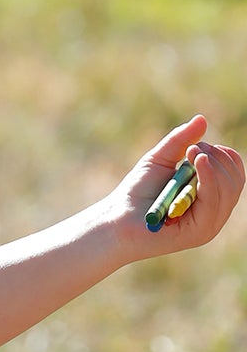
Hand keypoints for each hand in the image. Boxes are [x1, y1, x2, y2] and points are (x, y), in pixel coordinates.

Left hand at [110, 114, 244, 260]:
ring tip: (190, 155)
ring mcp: (209, 225)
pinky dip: (208, 177)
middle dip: (216, 157)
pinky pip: (213, 201)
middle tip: (191, 151)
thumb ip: (181, 140)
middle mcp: (214, 213)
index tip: (197, 147)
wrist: (117, 218)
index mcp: (210, 197)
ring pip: (228, 188)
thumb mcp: (160, 159)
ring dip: (211, 164)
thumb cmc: (137, 192)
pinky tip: (198, 162)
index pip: (235, 173)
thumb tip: (201, 119)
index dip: (223, 155)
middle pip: (235, 179)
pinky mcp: (199, 232)